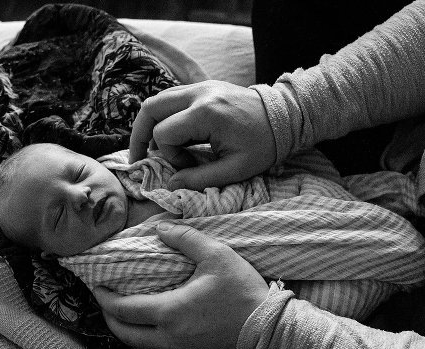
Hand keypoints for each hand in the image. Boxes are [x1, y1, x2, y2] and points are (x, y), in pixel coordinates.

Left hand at [92, 222, 269, 348]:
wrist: (269, 332)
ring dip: (127, 334)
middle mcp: (167, 339)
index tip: (98, 286)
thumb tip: (161, 228)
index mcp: (169, 312)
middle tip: (106, 302)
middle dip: (109, 317)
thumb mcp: (217, 255)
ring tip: (126, 318)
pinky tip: (151, 338)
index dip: (104, 298)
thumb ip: (186, 238)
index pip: (122, 309)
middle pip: (123, 333)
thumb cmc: (243, 292)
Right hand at [129, 80, 275, 190]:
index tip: (186, 166)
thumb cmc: (264, 145)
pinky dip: (164, 116)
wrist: (285, 117)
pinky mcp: (203, 87)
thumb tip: (170, 186)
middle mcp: (198, 94)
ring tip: (150, 148)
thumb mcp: (235, 169)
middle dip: (140, 135)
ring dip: (149, 124)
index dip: (168, 155)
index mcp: (206, 114)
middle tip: (139, 158)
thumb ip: (200, 178)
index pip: (164, 133)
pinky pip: (172, 98)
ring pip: (157, 100)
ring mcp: (200, 87)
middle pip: (150, 108)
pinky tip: (169, 135)